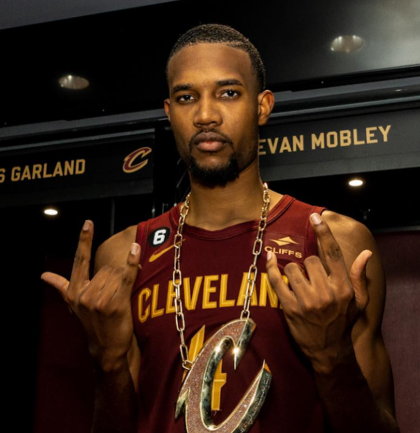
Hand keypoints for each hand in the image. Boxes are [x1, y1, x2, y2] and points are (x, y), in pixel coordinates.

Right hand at [41, 220, 140, 371]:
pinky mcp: (115, 304)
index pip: (79, 259)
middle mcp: (84, 294)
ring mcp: (99, 300)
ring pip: (117, 273)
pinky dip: (132, 263)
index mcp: (74, 291)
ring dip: (125, 278)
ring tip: (123, 295)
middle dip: (117, 274)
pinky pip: (126, 277)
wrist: (106, 348)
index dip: (84, 240)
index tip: (88, 223)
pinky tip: (135, 250)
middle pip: (106, 268)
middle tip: (119, 289)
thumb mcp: (73, 304)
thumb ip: (61, 286)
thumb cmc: (93, 323)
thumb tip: (43, 276)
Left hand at [266, 213, 371, 373]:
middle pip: (310, 261)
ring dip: (293, 271)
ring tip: (299, 283)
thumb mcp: (358, 302)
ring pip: (292, 268)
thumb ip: (359, 277)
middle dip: (309, 265)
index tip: (315, 217)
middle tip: (311, 278)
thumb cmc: (343, 323)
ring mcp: (306, 302)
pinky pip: (276, 280)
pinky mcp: (289, 308)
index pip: (333, 254)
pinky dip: (270, 268)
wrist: (328, 351)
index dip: (324, 233)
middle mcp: (325, 294)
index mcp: (343, 289)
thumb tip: (366, 253)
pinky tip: (269, 258)